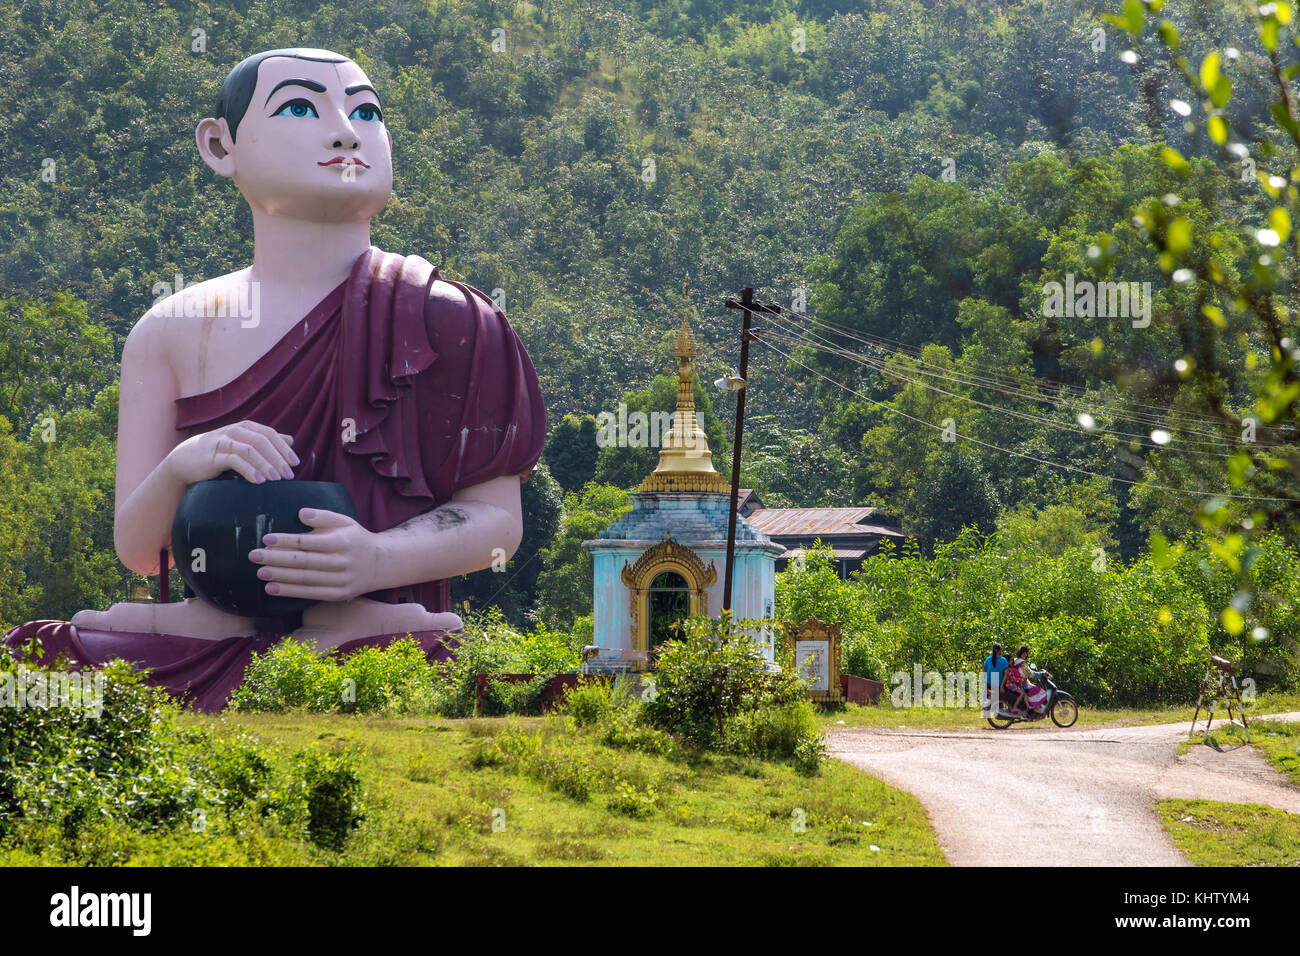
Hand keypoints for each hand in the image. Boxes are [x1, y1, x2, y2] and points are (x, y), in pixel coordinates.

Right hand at [167, 419, 298, 484]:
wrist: (185, 459)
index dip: (283, 448)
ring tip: (277, 479)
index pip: (269, 434)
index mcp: (245, 427)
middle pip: (262, 441)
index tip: (295, 463)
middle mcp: (235, 431)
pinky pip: (234, 460)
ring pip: (249, 449)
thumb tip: (291, 439)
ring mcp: (223, 442)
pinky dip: (249, 470)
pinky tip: (259, 481)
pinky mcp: (213, 456)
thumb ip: (265, 441)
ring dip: (266, 464)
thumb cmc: (219, 452)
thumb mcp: (244, 444)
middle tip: (289, 475)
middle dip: (278, 458)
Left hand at [250, 508, 378, 601]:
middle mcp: (343, 562)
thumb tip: (301, 513)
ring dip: (281, 576)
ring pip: (307, 579)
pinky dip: (290, 591)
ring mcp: (342, 580)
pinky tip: (272, 588)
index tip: (267, 539)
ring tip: (260, 572)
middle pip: (305, 561)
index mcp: (343, 541)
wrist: (381, 564)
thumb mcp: (345, 522)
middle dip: (277, 559)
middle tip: (254, 556)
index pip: (310, 542)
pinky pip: (311, 593)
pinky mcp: (339, 594)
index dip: (288, 541)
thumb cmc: (356, 539)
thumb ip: (324, 516)